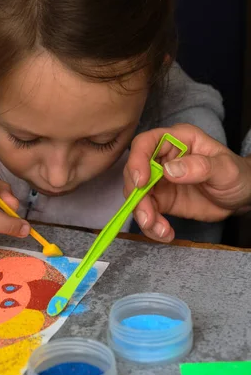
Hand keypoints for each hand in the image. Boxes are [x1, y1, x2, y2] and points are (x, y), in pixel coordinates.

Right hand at [124, 124, 250, 241]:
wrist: (240, 198)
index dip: (137, 160)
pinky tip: (165, 233)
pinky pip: (147, 212)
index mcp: (176, 140)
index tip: (141, 182)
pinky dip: (151, 226)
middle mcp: (162, 159)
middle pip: (134, 172)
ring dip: (143, 215)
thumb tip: (170, 170)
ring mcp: (159, 181)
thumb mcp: (225, 168)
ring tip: (160, 230)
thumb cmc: (236, 175)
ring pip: (137, 196)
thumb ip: (201, 166)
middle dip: (137, 196)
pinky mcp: (161, 200)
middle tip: (148, 217)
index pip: (145, 143)